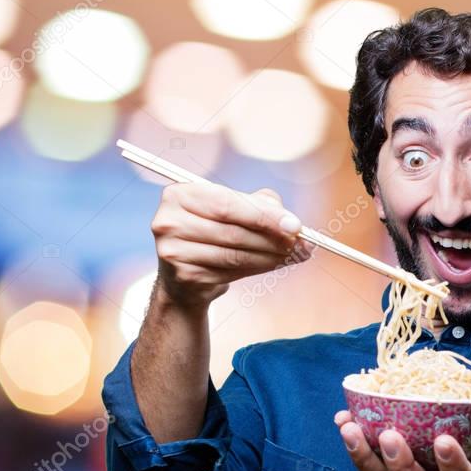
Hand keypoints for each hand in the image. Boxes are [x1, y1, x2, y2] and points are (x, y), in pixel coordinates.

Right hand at [151, 183, 309, 309]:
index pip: (227, 204)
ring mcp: (172, 251)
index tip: (295, 225)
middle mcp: (169, 221)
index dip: (264, 215)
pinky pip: (228, 273)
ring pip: (233, 254)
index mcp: (179, 194)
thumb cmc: (213, 231)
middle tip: (300, 244)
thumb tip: (291, 221)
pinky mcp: (183, 276)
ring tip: (292, 255)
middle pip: (232, 231)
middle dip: (272, 238)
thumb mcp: (233, 209)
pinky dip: (256, 269)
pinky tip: (272, 264)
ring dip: (269, 256)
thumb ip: (260, 205)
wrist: (184, 275)